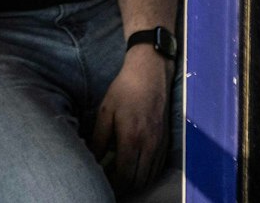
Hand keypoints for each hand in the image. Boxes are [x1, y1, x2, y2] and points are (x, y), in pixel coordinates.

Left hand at [90, 48, 171, 193]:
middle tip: (110, 183)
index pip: (125, 175)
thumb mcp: (105, 111)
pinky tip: (136, 168)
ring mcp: (160, 143)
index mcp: (132, 138)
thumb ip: (99, 138)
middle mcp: (149, 145)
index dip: (113, 185)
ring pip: (150, 176)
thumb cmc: (124, 89)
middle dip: (124, 187)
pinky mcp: (166, 139)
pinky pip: (158, 166)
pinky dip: (147, 174)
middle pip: (138, 181)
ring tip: (121, 178)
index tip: (103, 183)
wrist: (150, 72)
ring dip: (136, 182)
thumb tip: (93, 158)